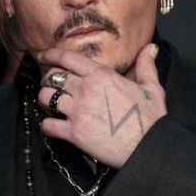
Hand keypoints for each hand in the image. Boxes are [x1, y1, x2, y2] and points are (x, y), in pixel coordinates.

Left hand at [36, 43, 165, 168]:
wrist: (148, 146)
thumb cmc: (151, 118)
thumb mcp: (152, 87)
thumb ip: (146, 65)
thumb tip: (151, 48)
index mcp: (102, 75)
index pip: (67, 58)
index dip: (51, 54)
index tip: (43, 55)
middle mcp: (86, 89)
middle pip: (53, 77)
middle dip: (47, 79)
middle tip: (49, 85)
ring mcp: (78, 111)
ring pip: (46, 98)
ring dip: (44, 100)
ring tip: (49, 104)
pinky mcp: (75, 132)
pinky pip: (48, 125)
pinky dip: (46, 125)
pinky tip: (52, 126)